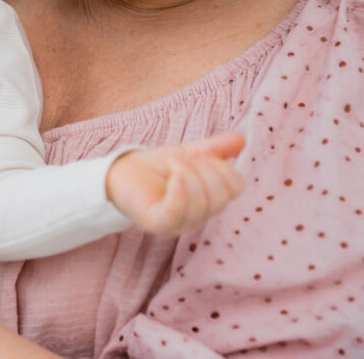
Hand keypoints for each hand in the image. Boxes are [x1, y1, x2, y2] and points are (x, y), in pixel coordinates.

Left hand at [105, 133, 245, 235]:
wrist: (121, 170)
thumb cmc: (155, 166)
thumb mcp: (189, 153)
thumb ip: (215, 149)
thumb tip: (242, 139)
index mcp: (210, 200)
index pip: (235, 187)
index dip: (222, 166)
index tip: (199, 155)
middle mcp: (199, 216)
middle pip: (221, 197)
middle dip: (203, 169)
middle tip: (181, 158)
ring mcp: (179, 223)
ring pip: (201, 204)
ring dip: (187, 173)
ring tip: (171, 162)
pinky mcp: (158, 223)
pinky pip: (178, 211)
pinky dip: (180, 189)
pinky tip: (174, 175)